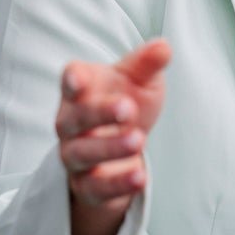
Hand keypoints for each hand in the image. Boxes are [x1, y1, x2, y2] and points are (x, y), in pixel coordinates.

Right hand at [56, 38, 170, 234]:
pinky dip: (117, 184)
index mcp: (81, 89)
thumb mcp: (140, 80)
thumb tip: (164, 46)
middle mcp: (70, 122)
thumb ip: (147, 64)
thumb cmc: (126, 100)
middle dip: (99, 113)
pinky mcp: (87, 186)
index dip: (72, 80)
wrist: (123, 145)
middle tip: (128, 108)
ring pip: (82, 154)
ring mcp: (75, 155)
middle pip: (74, 118)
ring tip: (139, 140)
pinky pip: (95, 189)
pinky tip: (140, 177)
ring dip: (109, 148)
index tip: (78, 80)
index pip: (70, 80)